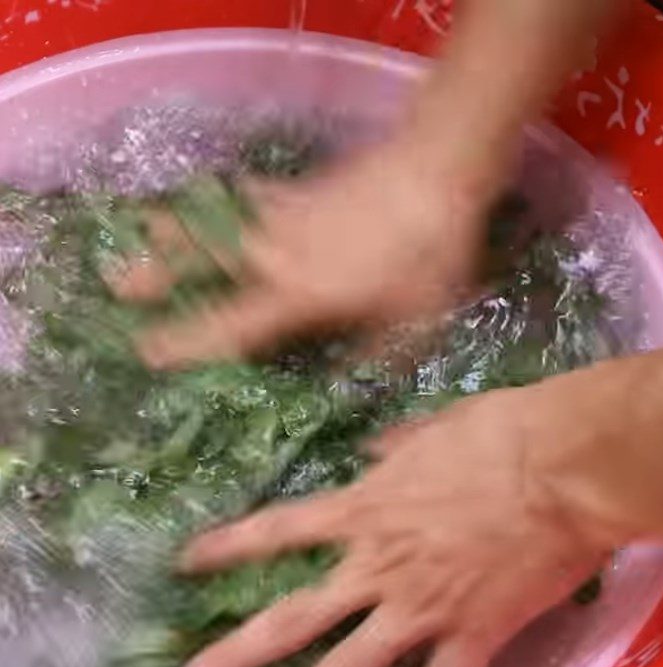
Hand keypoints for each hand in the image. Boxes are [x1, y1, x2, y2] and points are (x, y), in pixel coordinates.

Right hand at [118, 139, 489, 369]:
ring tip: (139, 227)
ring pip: (216, 224)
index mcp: (299, 296)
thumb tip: (348, 384)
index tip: (148, 354)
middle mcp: (276, 256)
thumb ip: (374, 359)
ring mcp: (282, 217)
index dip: (186, 344)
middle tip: (115, 282)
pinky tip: (226, 193)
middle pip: (202, 265)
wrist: (434, 172)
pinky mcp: (299, 190)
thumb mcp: (412, 324)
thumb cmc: (426, 255)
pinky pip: (255, 195)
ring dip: (176, 228)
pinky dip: (235, 197)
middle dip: (155, 274)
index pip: (230, 327)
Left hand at [177, 379, 625, 666]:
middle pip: (295, 616)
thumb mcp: (437, 427)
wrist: (564, 469)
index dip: (229, 547)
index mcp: (368, 509)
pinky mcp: (473, 633)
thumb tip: (373, 453)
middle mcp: (381, 565)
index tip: (188, 563)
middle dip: (239, 651)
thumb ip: (396, 445)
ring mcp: (422, 606)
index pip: (280, 530)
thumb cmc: (501, 434)